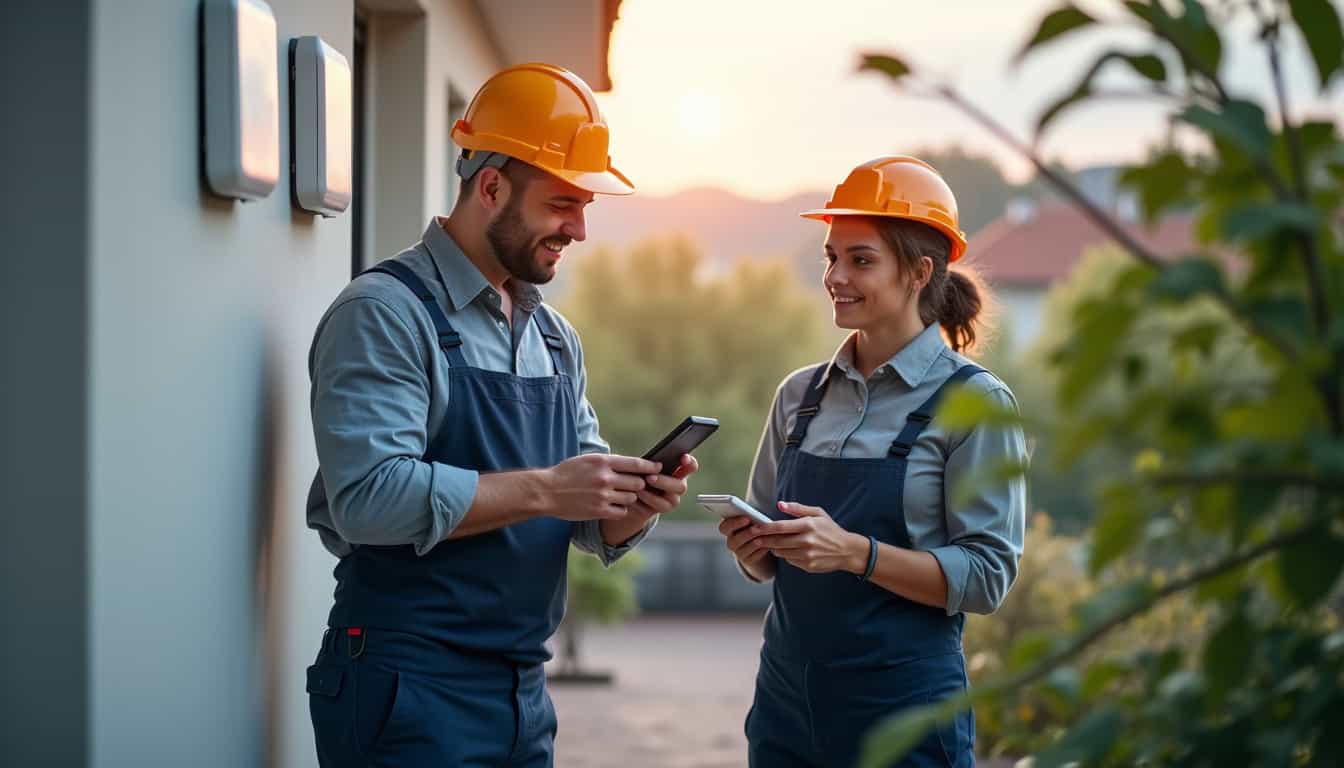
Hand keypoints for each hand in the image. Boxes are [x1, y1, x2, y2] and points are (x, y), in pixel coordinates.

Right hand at [542, 453, 659, 521]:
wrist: (546, 491)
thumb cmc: (566, 473)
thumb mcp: (587, 460)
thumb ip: (608, 462)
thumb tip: (629, 464)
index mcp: (603, 462)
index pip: (635, 463)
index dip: (650, 467)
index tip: (658, 468)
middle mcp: (605, 477)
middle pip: (638, 482)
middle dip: (638, 485)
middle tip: (636, 486)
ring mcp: (603, 495)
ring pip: (631, 498)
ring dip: (629, 498)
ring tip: (620, 496)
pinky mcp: (599, 510)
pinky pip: (622, 512)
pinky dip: (620, 510)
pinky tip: (613, 507)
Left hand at [628, 454, 698, 519]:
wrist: (630, 495)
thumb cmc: (639, 474)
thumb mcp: (645, 466)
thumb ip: (652, 463)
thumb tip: (650, 461)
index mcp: (678, 471)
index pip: (691, 466)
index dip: (690, 462)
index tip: (683, 458)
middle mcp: (678, 486)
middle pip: (681, 486)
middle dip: (665, 482)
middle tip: (650, 478)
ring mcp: (672, 500)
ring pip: (670, 501)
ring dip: (653, 495)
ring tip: (639, 489)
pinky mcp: (661, 510)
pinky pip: (656, 508)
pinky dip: (645, 501)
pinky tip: (636, 497)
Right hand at [718, 514, 773, 573]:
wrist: (758, 545)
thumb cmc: (755, 525)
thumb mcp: (751, 519)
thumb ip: (750, 515)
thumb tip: (756, 509)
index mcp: (728, 529)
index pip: (724, 527)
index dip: (734, 523)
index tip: (747, 518)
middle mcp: (731, 542)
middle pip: (733, 540)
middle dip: (746, 534)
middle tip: (757, 528)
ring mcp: (738, 553)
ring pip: (743, 550)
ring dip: (754, 543)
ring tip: (764, 537)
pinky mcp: (747, 561)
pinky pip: (753, 557)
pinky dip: (761, 551)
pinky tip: (768, 546)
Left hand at [751, 501, 867, 574]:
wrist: (847, 551)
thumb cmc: (831, 530)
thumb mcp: (818, 514)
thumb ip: (798, 509)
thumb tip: (780, 504)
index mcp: (808, 525)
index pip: (780, 527)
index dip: (765, 528)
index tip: (754, 527)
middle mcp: (807, 541)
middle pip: (777, 541)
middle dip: (763, 540)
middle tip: (754, 537)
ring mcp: (807, 555)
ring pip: (781, 552)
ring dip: (774, 547)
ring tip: (771, 542)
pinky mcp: (808, 566)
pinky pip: (789, 560)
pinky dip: (785, 555)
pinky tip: (788, 550)